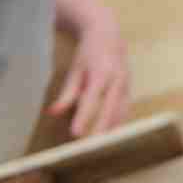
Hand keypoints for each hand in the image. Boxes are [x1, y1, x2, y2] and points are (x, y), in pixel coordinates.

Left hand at [51, 3, 130, 136]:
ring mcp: (126, 83)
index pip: (91, 100)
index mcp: (101, 72)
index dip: (83, 117)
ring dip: (111, 129)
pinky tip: (110, 137)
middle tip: (90, 148)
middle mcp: (117, 78)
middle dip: (101, 129)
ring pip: (121, 111)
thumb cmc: (87, 53)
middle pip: (110, 108)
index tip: (75, 134)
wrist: (107, 33)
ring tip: (100, 148)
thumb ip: (66, 94)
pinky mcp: (130, 87)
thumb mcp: (74, 70)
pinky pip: (125, 109)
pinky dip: (118, 123)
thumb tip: (53, 113)